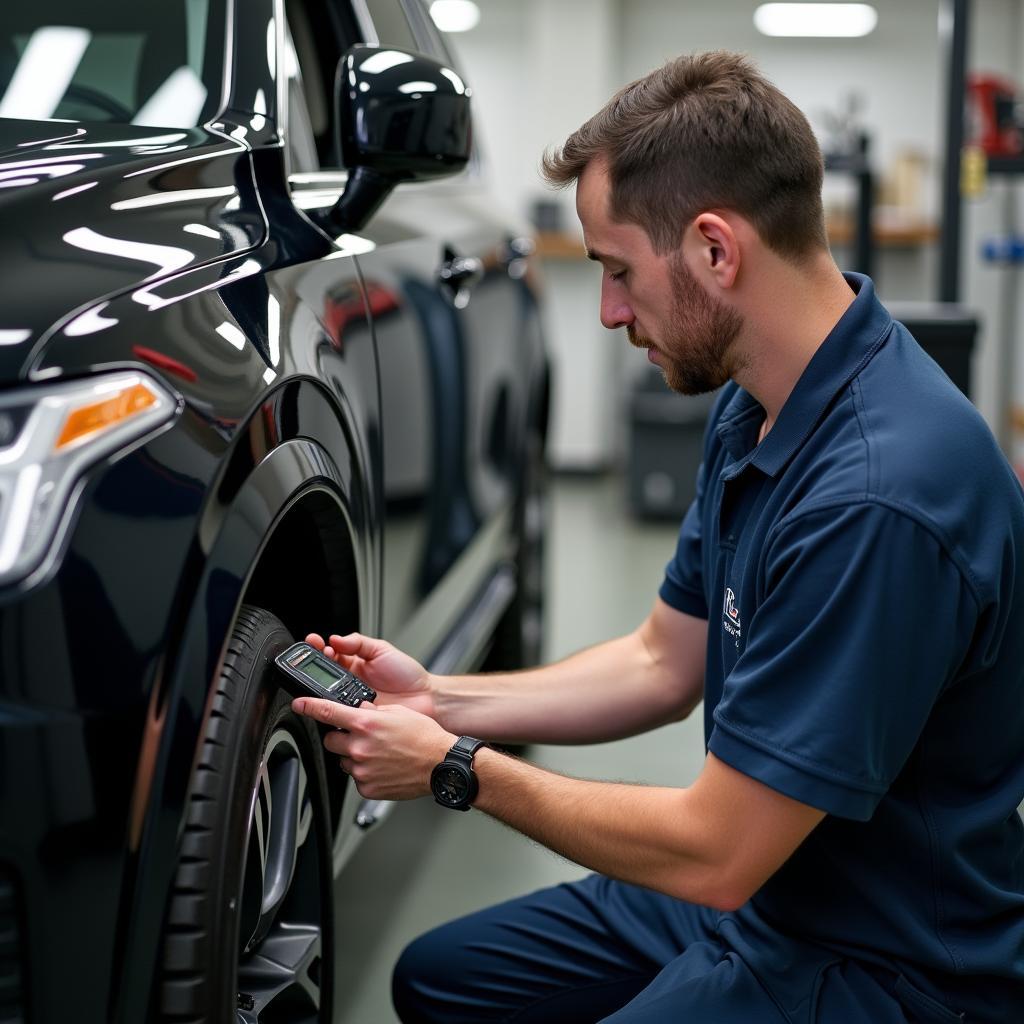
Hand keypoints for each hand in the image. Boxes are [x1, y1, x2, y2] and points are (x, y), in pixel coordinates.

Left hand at [292, 697, 454, 800]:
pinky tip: (383, 767)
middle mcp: (360, 747)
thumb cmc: (424, 737)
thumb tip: (358, 711)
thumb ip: (372, 712)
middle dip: (342, 737)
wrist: (440, 764)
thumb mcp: (398, 713)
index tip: (299, 704)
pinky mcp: (366, 787)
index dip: (309, 706)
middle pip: (332, 740)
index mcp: (366, 724)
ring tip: (379, 754)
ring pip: (344, 760)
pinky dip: (366, 773)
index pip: (328, 712)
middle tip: (361, 737)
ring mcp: (362, 769)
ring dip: (355, 756)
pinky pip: (357, 778)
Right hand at [304, 632, 434, 718]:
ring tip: (321, 678)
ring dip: (320, 686)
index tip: (313, 642)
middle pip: (322, 675)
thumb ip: (358, 643)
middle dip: (313, 665)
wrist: (425, 698)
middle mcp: (348, 682)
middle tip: (312, 658)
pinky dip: (334, 707)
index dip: (319, 648)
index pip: (329, 654)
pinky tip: (334, 700)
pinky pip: (339, 713)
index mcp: (354, 663)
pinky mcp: (355, 717)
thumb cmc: (407, 674)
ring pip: (327, 695)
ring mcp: (350, 700)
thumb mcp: (382, 650)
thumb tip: (336, 639)